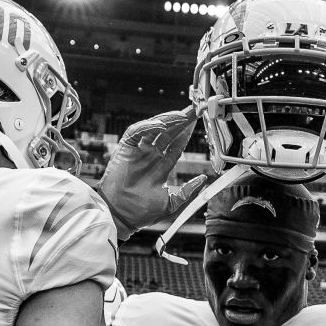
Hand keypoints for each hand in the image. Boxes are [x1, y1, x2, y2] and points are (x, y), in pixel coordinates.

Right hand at [95, 108, 206, 240]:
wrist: (122, 215)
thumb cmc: (142, 212)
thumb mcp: (171, 202)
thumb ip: (188, 191)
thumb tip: (204, 179)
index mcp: (161, 166)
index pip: (177, 144)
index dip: (188, 133)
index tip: (199, 123)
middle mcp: (150, 155)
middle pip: (168, 133)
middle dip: (181, 121)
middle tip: (195, 109)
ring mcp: (138, 151)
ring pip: (154, 129)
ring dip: (168, 120)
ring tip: (182, 115)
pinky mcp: (125, 148)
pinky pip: (136, 131)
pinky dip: (148, 126)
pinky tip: (161, 125)